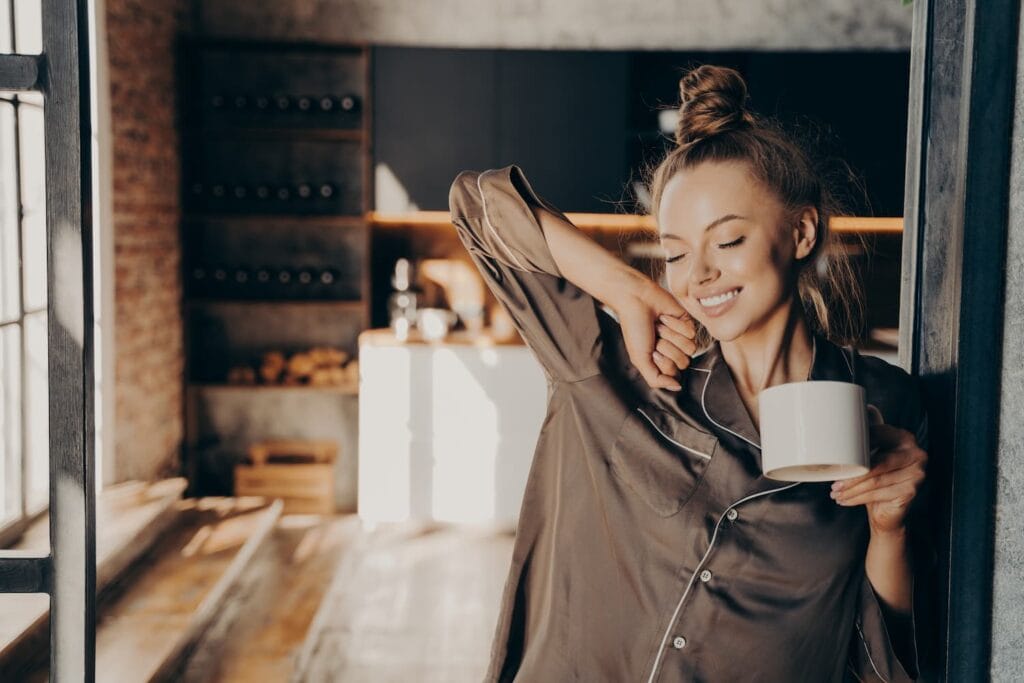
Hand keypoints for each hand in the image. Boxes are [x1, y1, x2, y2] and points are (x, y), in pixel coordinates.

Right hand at [610, 277, 696, 391]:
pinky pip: (691, 332)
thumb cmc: (634, 328)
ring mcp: (681, 337)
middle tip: (655, 337)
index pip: (674, 373)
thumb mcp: (639, 358)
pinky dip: (676, 325)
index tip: (651, 350)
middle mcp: (673, 351)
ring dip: (671, 335)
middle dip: (667, 348)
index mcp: (661, 361)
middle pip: (684, 362)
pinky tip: (665, 318)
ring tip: (659, 326)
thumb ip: (655, 379)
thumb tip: (677, 387)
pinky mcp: (688, 322)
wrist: (636, 300)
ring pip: (690, 348)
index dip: (663, 362)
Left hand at [829, 405, 927, 534]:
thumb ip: (869, 432)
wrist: (886, 510)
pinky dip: (858, 498)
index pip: (876, 436)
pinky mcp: (912, 491)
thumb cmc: (877, 478)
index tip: (835, 456)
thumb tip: (864, 407)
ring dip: (851, 488)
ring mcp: (917, 473)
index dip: (854, 446)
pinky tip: (845, 500)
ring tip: (835, 493)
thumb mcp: (871, 452)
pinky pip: (879, 494)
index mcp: (904, 437)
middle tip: (832, 484)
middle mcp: (916, 453)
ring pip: (875, 480)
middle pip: (876, 463)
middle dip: (851, 475)